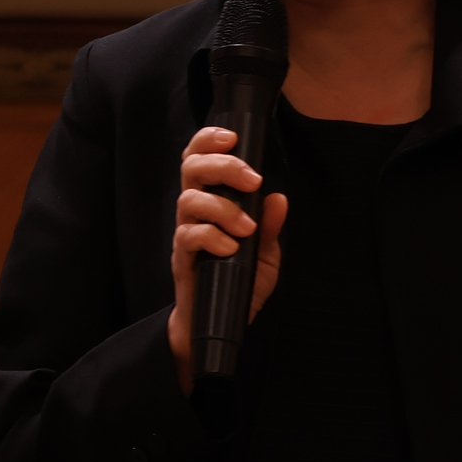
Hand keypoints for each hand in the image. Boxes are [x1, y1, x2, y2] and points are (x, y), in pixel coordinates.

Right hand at [167, 126, 287, 393]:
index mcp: (212, 201)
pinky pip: (188, 236)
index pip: (200, 158)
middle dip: (223, 166)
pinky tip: (231, 249)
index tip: (234, 138)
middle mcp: (194, 212)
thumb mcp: (265, 255)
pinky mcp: (181, 258)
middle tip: (252, 180)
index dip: (209, 140)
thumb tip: (279, 198)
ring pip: (189, 200)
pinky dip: (212, 237)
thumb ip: (271, 227)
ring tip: (247, 227)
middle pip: (191, 169)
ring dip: (222, 207)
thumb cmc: (239, 282)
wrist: (218, 323)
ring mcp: (185, 233)